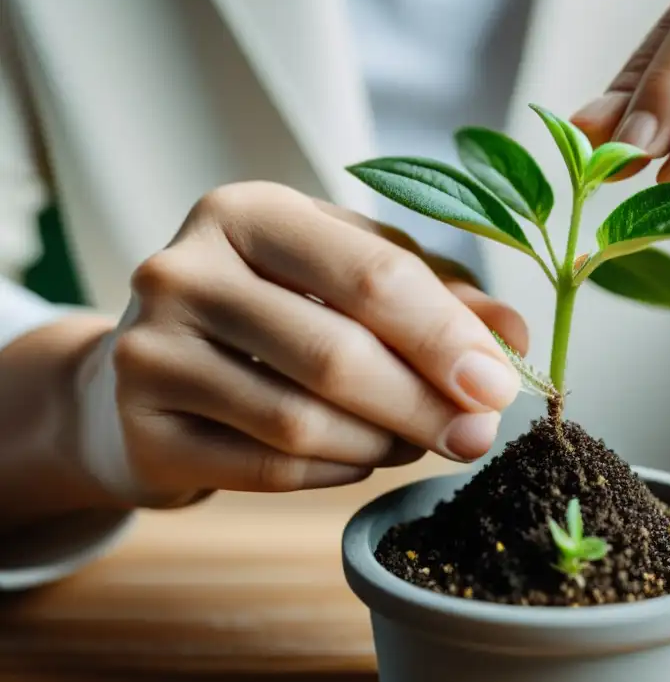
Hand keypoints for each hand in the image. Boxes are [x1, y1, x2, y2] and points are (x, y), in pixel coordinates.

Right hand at [75, 182, 526, 507]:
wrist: (149, 374)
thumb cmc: (272, 311)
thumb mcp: (347, 278)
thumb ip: (434, 298)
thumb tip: (516, 339)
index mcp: (247, 212)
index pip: (370, 275)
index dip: (445, 336)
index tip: (500, 385)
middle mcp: (184, 271)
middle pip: (337, 354)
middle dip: (424, 404)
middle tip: (476, 435)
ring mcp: (150, 352)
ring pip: (301, 421)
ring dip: (382, 441)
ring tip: (413, 438)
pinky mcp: (141, 429)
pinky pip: (267, 469)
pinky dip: (335, 469)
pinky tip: (358, 455)